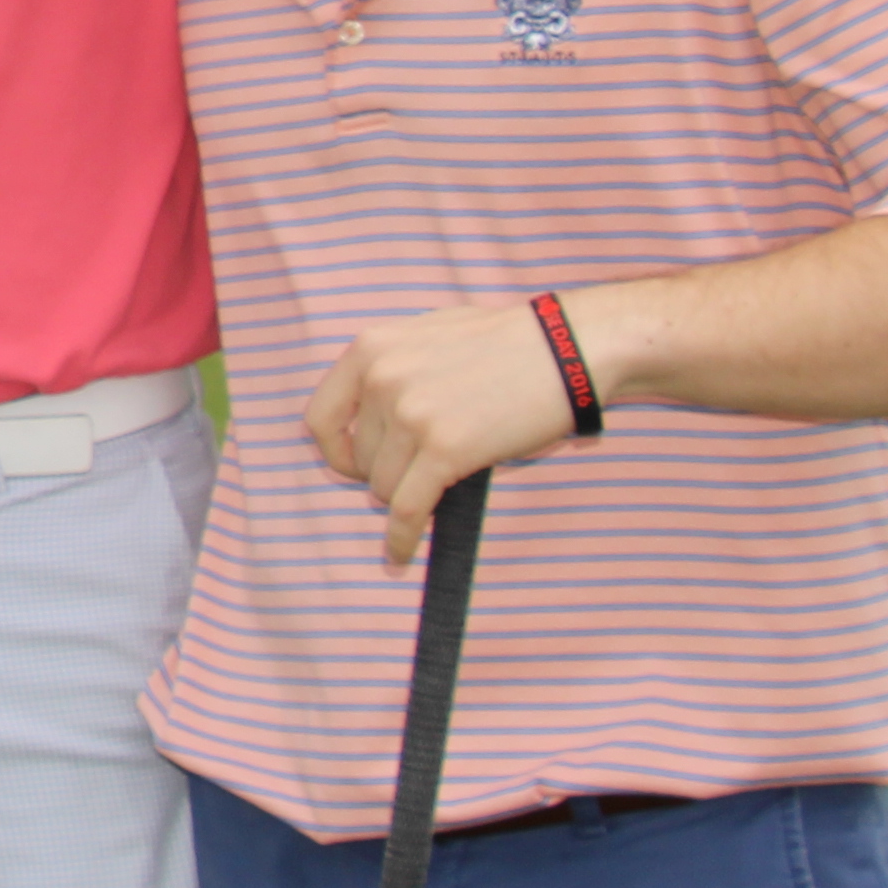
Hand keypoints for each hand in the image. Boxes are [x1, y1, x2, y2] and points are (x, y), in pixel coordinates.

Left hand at [303, 296, 576, 568]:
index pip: (320, 418)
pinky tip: (401, 554)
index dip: (335, 452)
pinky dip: (402, 537)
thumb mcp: (429, 334)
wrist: (568, 348)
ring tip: (438, 485)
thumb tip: (368, 412)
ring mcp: (412, 415)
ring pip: (384, 488)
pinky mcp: (446, 449)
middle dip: (387, 473)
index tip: (356, 467)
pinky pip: (408, 509)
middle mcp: (382, 379)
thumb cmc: (507, 341)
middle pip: (359, 460)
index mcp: (370, 349)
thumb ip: (392, 367)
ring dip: (406, 496)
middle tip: (423, 469)